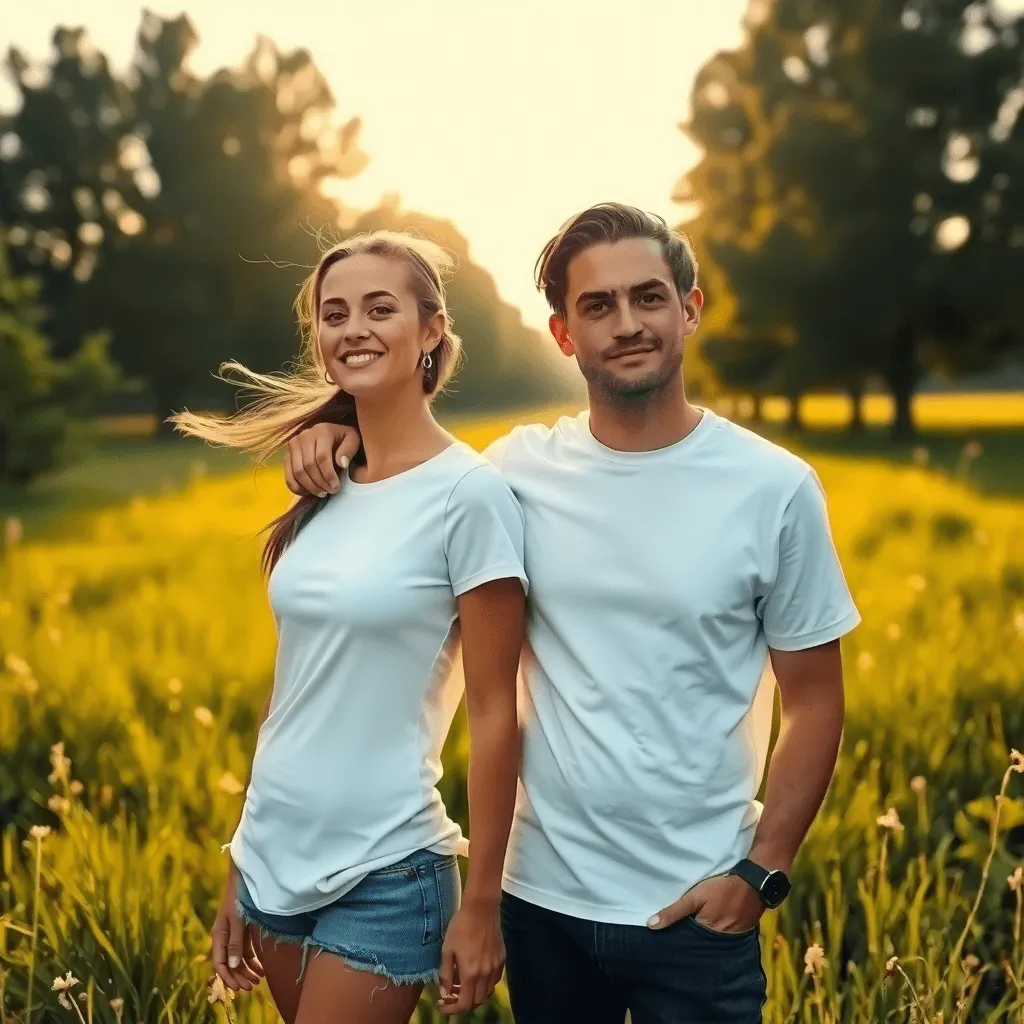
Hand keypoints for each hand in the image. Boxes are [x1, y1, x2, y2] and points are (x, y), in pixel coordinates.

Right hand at [211, 872, 263, 992]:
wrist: (246, 877)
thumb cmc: (239, 896)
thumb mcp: (237, 919)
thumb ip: (236, 942)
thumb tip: (233, 965)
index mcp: (219, 935)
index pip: (219, 963)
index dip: (228, 977)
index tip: (240, 987)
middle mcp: (224, 937)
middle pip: (229, 963)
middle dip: (239, 977)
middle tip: (252, 987)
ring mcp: (234, 933)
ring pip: (238, 958)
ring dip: (246, 970)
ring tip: (258, 980)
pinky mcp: (243, 929)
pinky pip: (245, 949)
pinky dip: (252, 960)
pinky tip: (260, 967)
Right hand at [284, 423, 361, 497]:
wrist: (331, 434)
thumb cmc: (344, 439)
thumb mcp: (353, 440)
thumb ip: (349, 450)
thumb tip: (342, 464)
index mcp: (321, 431)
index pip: (322, 457)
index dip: (329, 475)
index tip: (336, 487)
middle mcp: (304, 436)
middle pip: (308, 466)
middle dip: (320, 483)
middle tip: (330, 491)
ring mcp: (293, 445)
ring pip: (297, 472)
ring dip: (309, 487)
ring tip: (321, 493)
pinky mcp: (286, 455)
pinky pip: (288, 475)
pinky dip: (296, 487)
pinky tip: (308, 492)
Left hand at [436, 897, 504, 1014]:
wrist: (481, 908)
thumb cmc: (461, 927)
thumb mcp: (447, 950)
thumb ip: (446, 974)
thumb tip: (445, 993)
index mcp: (470, 973)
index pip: (464, 1004)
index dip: (452, 1008)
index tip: (442, 1004)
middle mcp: (485, 974)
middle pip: (476, 1001)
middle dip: (462, 1002)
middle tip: (450, 994)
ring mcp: (496, 967)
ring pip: (486, 992)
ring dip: (474, 993)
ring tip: (462, 984)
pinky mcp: (502, 958)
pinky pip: (494, 980)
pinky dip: (485, 984)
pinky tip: (476, 974)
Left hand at [647, 873, 763, 933]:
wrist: (754, 883)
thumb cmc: (722, 888)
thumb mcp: (696, 897)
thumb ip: (675, 911)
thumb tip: (651, 925)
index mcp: (706, 934)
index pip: (685, 943)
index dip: (674, 940)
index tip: (661, 941)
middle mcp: (718, 943)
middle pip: (697, 944)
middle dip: (686, 942)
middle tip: (669, 939)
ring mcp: (729, 939)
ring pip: (708, 942)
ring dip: (698, 938)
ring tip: (684, 935)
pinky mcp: (737, 934)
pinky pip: (720, 938)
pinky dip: (711, 934)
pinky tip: (703, 930)